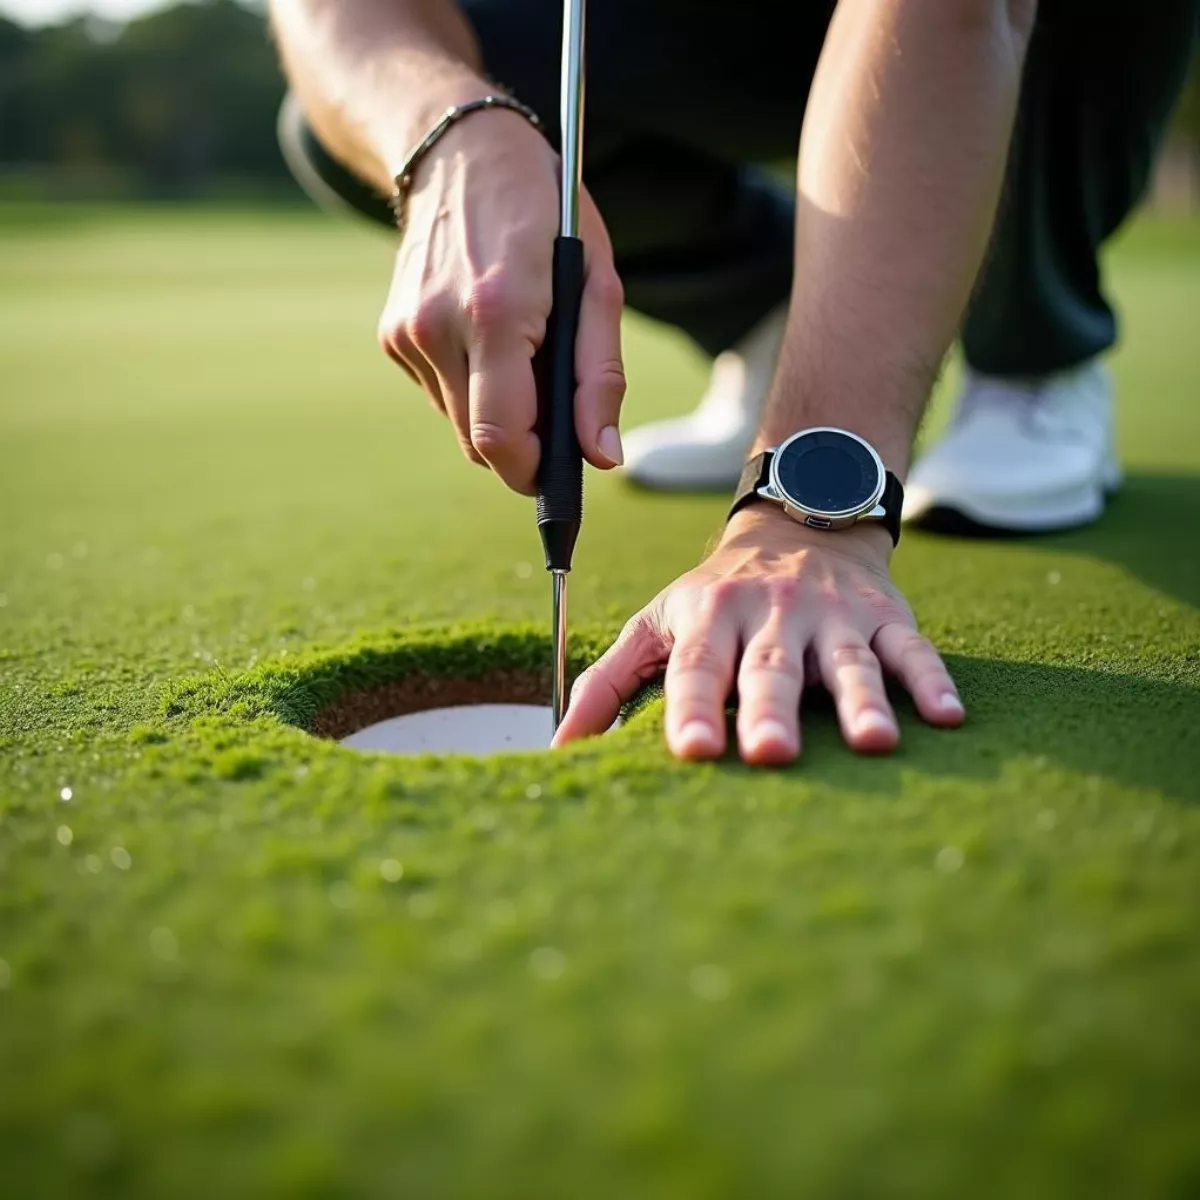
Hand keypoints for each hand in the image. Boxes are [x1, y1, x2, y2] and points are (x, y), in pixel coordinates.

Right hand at [377, 109, 625, 494]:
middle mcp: (438, 327)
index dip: (534, 470)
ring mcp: (406, 332)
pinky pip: (441, 394)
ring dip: (497, 413)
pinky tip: (486, 338)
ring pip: (460, 425)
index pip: (501, 439)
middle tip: (552, 402)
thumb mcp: (596, 280)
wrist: (461, 150)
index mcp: (495, 314)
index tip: (560, 469)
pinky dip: (472, 387)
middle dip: (522, 445)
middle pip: (479, 444)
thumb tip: (602, 456)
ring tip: (522, 352)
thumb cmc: (545, 211)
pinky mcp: (392, 335)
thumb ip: (598, 375)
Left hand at [554, 505, 964, 763]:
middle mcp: (771, 613)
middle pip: (770, 665)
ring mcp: (833, 613)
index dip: (694, 708)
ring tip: (873, 743)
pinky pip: (911, 647)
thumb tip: (559, 747)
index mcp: (709, 616)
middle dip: (771, 708)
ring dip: (861, 700)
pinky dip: (930, 678)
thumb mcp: (657, 621)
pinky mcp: (884, 613)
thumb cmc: (716, 593)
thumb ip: (611, 681)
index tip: (692, 753)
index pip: (697, 667)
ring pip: (846, 659)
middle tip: (770, 754)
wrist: (798, 518)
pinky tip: (947, 716)